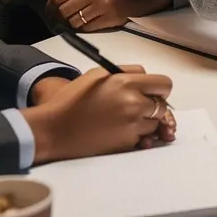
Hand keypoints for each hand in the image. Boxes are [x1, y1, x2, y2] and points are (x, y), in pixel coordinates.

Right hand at [22, 64, 173, 164]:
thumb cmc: (72, 100)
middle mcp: (133, 104)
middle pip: (163, 106)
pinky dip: (136, 136)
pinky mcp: (126, 144)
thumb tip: (145, 76)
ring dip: (146, 121)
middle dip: (155, 105)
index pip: (164, 84)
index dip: (160, 88)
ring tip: (125, 119)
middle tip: (139, 106)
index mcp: (127, 83)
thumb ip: (126, 72)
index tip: (153, 91)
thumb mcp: (98, 74)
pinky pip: (142, 138)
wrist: (52, 130)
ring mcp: (131, 126)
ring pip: (155, 123)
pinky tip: (119, 131)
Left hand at [48, 0, 170, 30]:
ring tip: (77, 19)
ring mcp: (104, 6)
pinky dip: (83, 28)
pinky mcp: (110, 19)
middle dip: (61, 15)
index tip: (51, 8)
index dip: (52, 4)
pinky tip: (86, 23)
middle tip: (62, 17)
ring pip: (74, 21)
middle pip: (65, 10)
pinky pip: (86, 28)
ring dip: (73, 22)